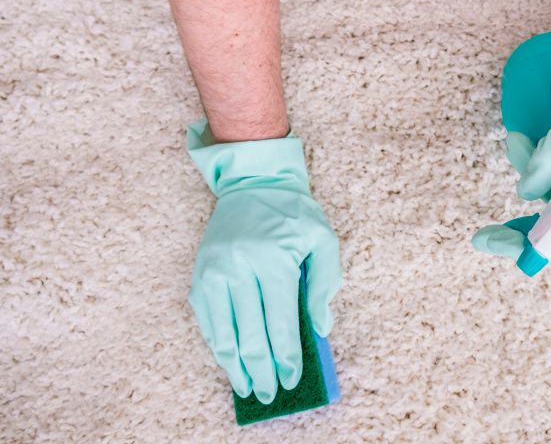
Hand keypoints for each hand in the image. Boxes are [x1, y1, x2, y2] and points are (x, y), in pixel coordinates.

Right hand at [185, 121, 341, 402]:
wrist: (253, 182)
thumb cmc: (294, 213)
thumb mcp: (323, 238)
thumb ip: (325, 283)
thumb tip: (321, 327)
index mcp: (274, 260)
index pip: (281, 322)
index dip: (287, 356)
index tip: (292, 379)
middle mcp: (240, 268)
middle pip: (251, 334)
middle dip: (262, 370)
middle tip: (271, 394)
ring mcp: (214, 272)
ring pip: (223, 332)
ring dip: (234, 366)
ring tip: (247, 388)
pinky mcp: (200, 274)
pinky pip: (206, 319)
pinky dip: (217, 344)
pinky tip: (227, 361)